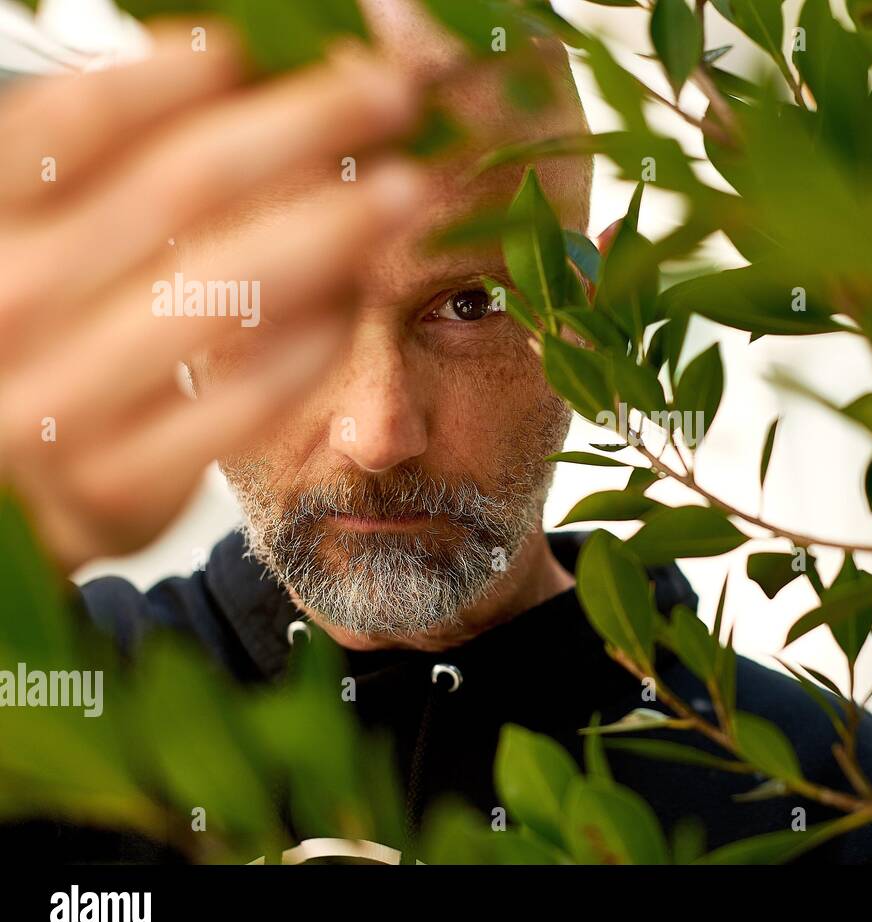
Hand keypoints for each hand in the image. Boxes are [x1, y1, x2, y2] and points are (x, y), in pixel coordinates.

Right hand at [0, 23, 424, 571]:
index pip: (74, 125)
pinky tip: (358, 301)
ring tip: (406, 189)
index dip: (169, 76)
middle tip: (393, 94)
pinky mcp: (120, 482)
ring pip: (220, 291)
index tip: (250, 48)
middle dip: (303, 128)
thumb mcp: (62, 247)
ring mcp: (59, 403)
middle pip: (178, 189)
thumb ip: (122, 173)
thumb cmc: (63, 343)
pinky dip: (310, 344)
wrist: (25, 496)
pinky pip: (240, 402)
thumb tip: (230, 64)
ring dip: (331, 229)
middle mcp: (10, 308)